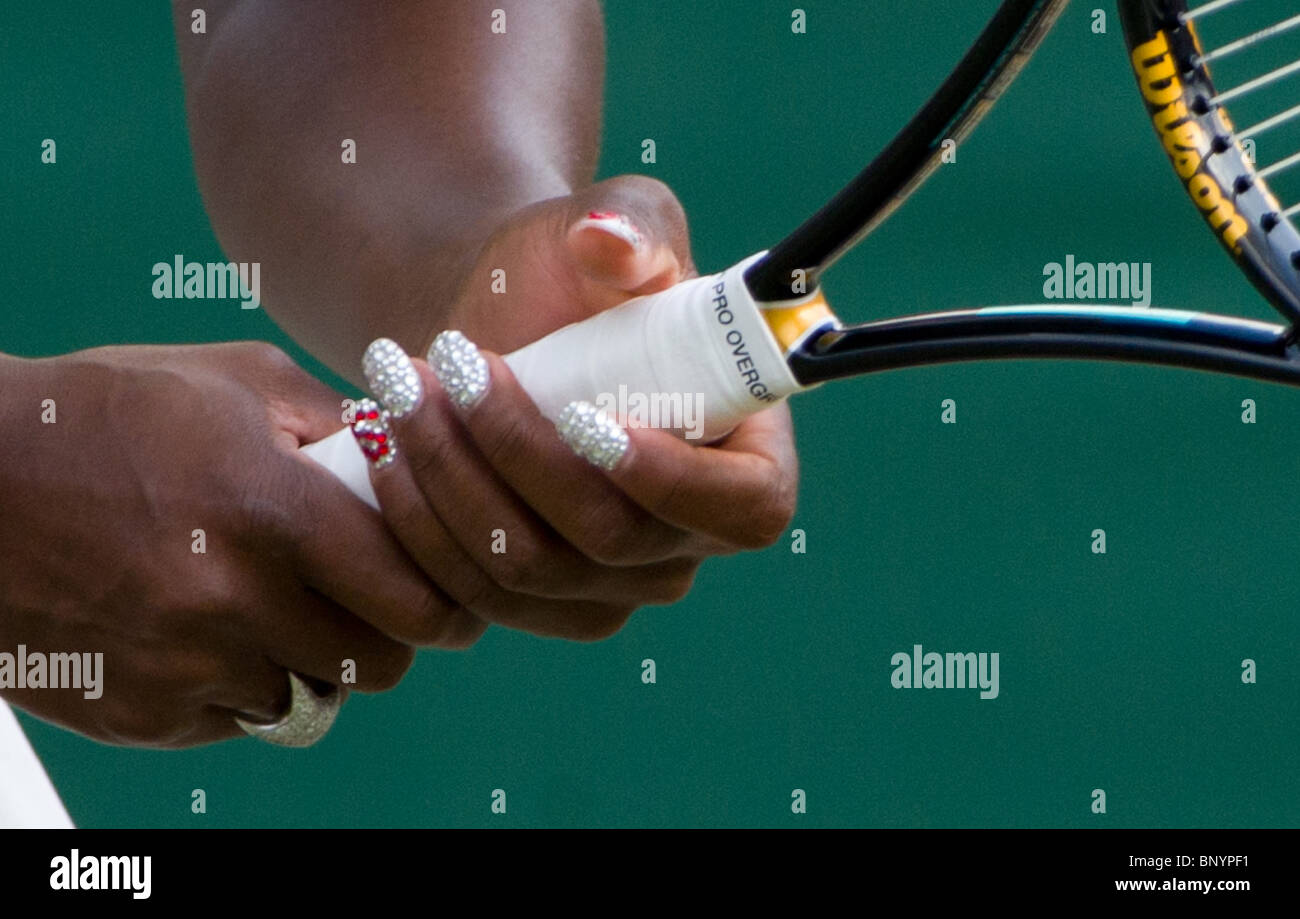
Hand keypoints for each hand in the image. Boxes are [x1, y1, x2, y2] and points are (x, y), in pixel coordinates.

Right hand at [0, 344, 478, 747]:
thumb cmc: (109, 412)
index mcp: (271, 510)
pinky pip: (236, 719)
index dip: (444, 597)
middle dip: (389, 636)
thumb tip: (414, 459)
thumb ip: (339, 422)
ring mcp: (182, 666)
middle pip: (378, 663)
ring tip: (272, 604)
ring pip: (308, 697)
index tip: (446, 593)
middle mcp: (231, 600)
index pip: (415, 595)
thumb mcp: (235, 381)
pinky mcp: (139, 714)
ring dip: (309, 660)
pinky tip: (204, 626)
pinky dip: (240, 684)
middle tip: (372, 606)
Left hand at [355, 177, 798, 640]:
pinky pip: (475, 595)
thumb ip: (634, 224)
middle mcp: (688, 538)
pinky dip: (418, 522)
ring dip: (452, 479)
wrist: (494, 316)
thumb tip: (609, 246)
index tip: (583, 416)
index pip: (745, 508)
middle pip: (614, 542)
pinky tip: (381, 446)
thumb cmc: (571, 269)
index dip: (673, 481)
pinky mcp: (536, 601)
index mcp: (748, 458)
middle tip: (456, 361)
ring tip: (401, 386)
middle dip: (519, 452)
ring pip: (530, 571)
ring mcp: (611, 584)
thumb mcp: (614, 220)